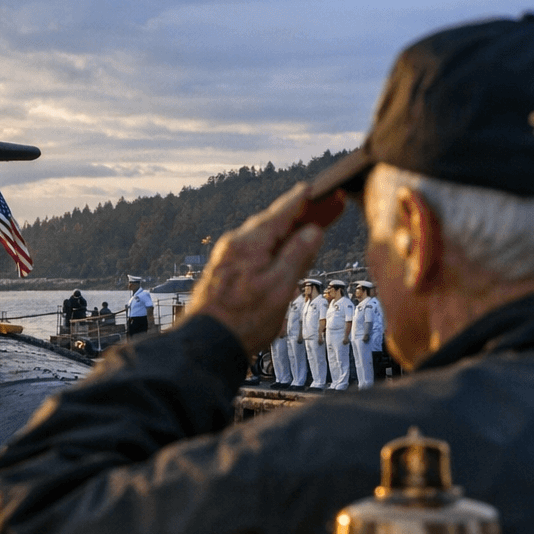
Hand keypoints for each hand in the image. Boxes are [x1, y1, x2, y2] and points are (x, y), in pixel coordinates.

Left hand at [184, 183, 324, 356]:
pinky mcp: (225, 270)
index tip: (321, 189)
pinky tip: (286, 256)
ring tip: (313, 232)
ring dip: (289, 233)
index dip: (306, 199)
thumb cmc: (243, 320)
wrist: (206, 345)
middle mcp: (235, 243)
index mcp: (249, 242)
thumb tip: (312, 231)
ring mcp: (228, 256)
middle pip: (274, 222)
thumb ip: (297, 255)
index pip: (282, 210)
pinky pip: (255, 251)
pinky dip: (275, 248)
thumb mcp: (280, 287)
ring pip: (265, 237)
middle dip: (302, 216)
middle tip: (328, 210)